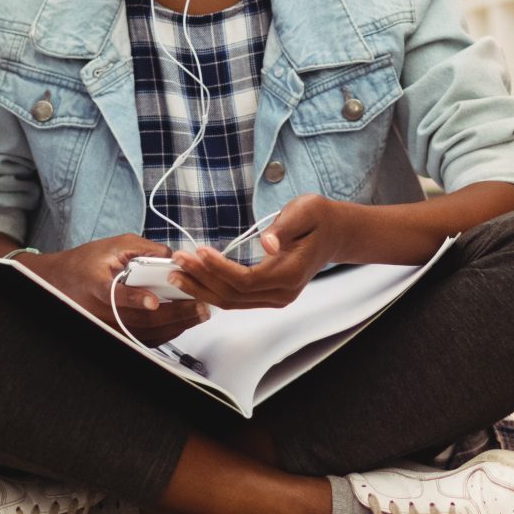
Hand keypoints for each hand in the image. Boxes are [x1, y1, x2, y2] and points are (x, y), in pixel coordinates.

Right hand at [30, 234, 210, 344]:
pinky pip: (143, 339)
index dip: (133, 298)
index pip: (113, 294)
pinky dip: (166, 333)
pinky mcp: (116, 334)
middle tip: (199, 306)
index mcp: (97, 283)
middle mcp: (101, 310)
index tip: (153, 300)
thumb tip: (172, 256)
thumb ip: (143, 248)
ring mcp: (108, 326)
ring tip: (199, 314)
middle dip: (173, 313)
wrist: (63, 281)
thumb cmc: (89, 262)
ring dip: (175, 325)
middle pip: (139, 319)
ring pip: (144, 333)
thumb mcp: (114, 245)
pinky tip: (184, 324)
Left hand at [166, 194, 356, 309]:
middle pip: (234, 295)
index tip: (199, 252)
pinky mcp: (269, 295)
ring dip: (203, 289)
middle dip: (202, 279)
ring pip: (232, 302)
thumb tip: (267, 243)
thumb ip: (285, 227)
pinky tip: (195, 280)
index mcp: (291, 273)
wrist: (335, 234)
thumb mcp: (306, 211)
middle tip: (177, 262)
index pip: (247, 280)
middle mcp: (283, 293)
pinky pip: (237, 299)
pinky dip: (213, 290)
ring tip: (178, 274)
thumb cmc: (320, 219)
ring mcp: (277, 297)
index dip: (220, 269)